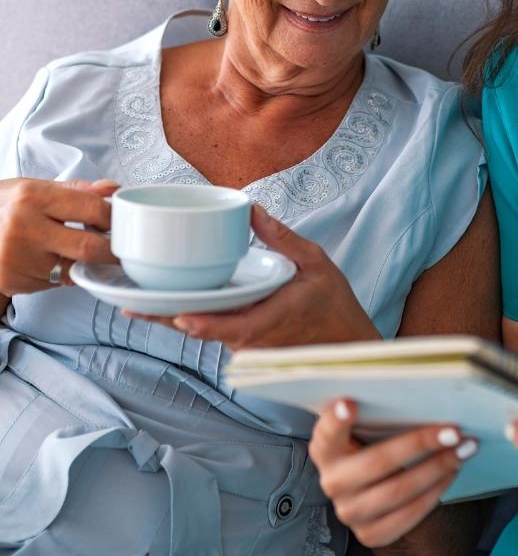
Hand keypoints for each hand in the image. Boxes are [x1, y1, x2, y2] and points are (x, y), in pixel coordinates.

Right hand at [0, 177, 117, 294]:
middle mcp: (23, 228)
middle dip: (111, 251)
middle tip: (118, 249)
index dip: (113, 218)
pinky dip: (59, 274)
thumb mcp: (34, 188)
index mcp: (32, 197)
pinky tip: (46, 260)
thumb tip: (113, 189)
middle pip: (88, 247)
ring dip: (81, 263)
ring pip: (72, 269)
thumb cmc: (5, 206)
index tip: (121, 222)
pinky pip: (54, 283)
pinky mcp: (14, 282)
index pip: (91, 209)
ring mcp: (17, 259)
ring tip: (72, 249)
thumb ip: (77, 190)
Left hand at [131, 206, 380, 348]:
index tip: (178, 315)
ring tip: (139, 300)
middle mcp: (252, 338)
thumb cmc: (334, 305)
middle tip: (131, 302)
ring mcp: (246, 344)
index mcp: (271, 318)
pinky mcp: (243, 343)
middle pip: (204, 329)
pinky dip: (191, 318)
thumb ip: (282, 239)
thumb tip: (251, 210)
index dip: (203, 323)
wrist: (346, 343)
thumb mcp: (316, 262)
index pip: (231, 327)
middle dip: (167, 316)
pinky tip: (167, 303)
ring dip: (174, 317)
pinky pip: (213, 331)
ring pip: (204, 331)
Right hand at [309, 398, 478, 547]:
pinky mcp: (371, 534)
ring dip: (437, 468)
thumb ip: (377, 412)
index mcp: (326, 449)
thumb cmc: (374, 442)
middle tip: (453, 430)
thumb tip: (418, 392)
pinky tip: (452, 472)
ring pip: (399, 490)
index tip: (350, 403)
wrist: (375, 488)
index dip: (336, 419)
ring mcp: (350, 511)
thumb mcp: (367, 426)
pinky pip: (409, 514)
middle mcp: (332, 482)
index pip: (327, 432)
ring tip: (463, 449)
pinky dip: (436, 490)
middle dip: (420, 444)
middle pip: (378, 462)